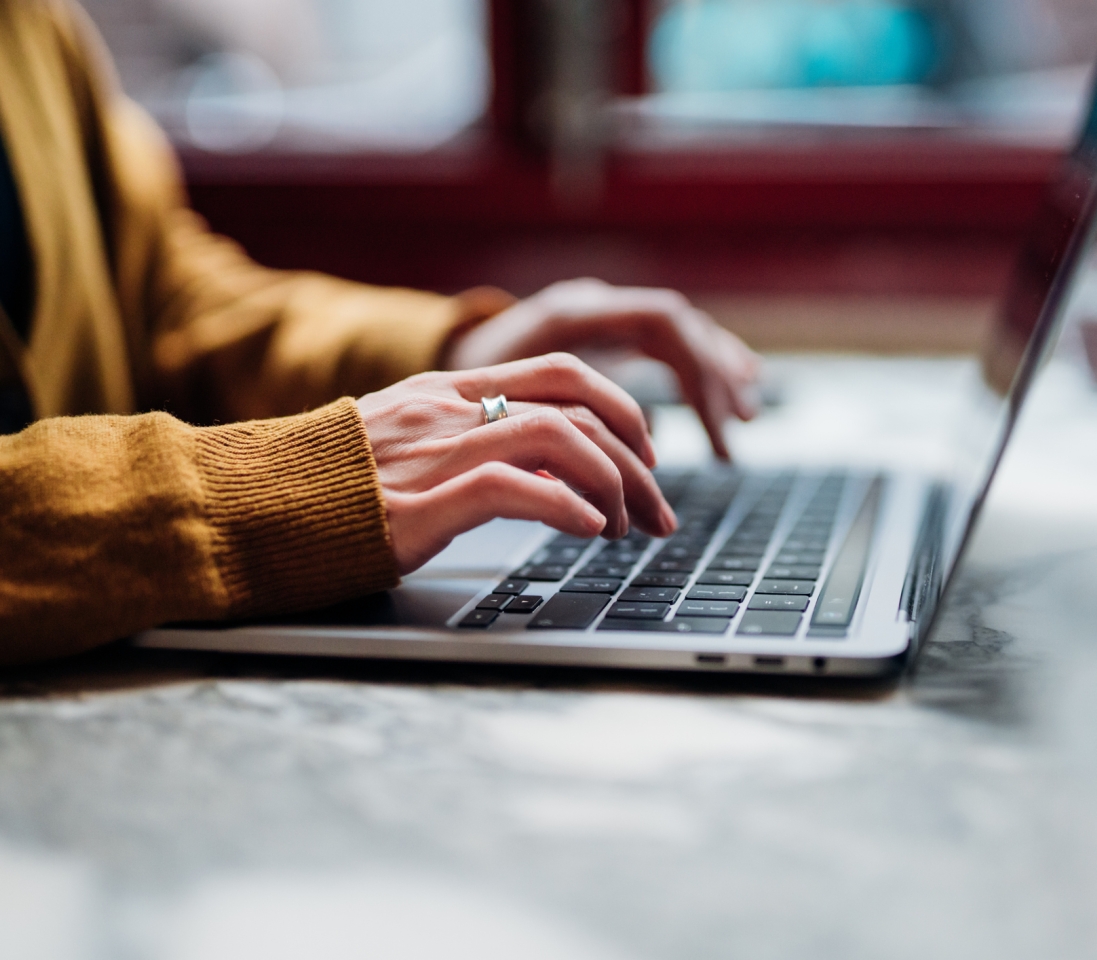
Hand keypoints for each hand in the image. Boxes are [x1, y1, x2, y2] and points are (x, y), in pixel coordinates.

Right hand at [356, 353, 678, 574]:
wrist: (248, 506)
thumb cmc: (330, 486)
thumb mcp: (407, 443)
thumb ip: (472, 440)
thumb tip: (550, 469)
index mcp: (450, 391)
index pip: (564, 373)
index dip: (622, 410)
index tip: (645, 458)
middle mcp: (450, 409)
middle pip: (579, 402)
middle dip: (637, 457)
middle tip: (658, 508)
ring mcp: (436, 451)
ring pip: (560, 438)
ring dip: (612, 486)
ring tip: (624, 528)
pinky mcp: (419, 503)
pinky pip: (514, 488)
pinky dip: (567, 507)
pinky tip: (589, 532)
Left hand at [444, 278, 761, 459]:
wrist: (427, 357)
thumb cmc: (454, 394)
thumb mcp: (494, 411)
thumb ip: (549, 433)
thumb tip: (602, 484)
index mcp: (570, 313)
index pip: (661, 323)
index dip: (695, 376)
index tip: (710, 431)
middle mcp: (592, 304)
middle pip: (679, 327)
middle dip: (714, 382)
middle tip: (735, 435)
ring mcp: (599, 315)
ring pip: (678, 332)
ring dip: (716, 372)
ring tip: (746, 416)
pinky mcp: (601, 335)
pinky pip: (666, 343)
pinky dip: (699, 368)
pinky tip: (732, 387)